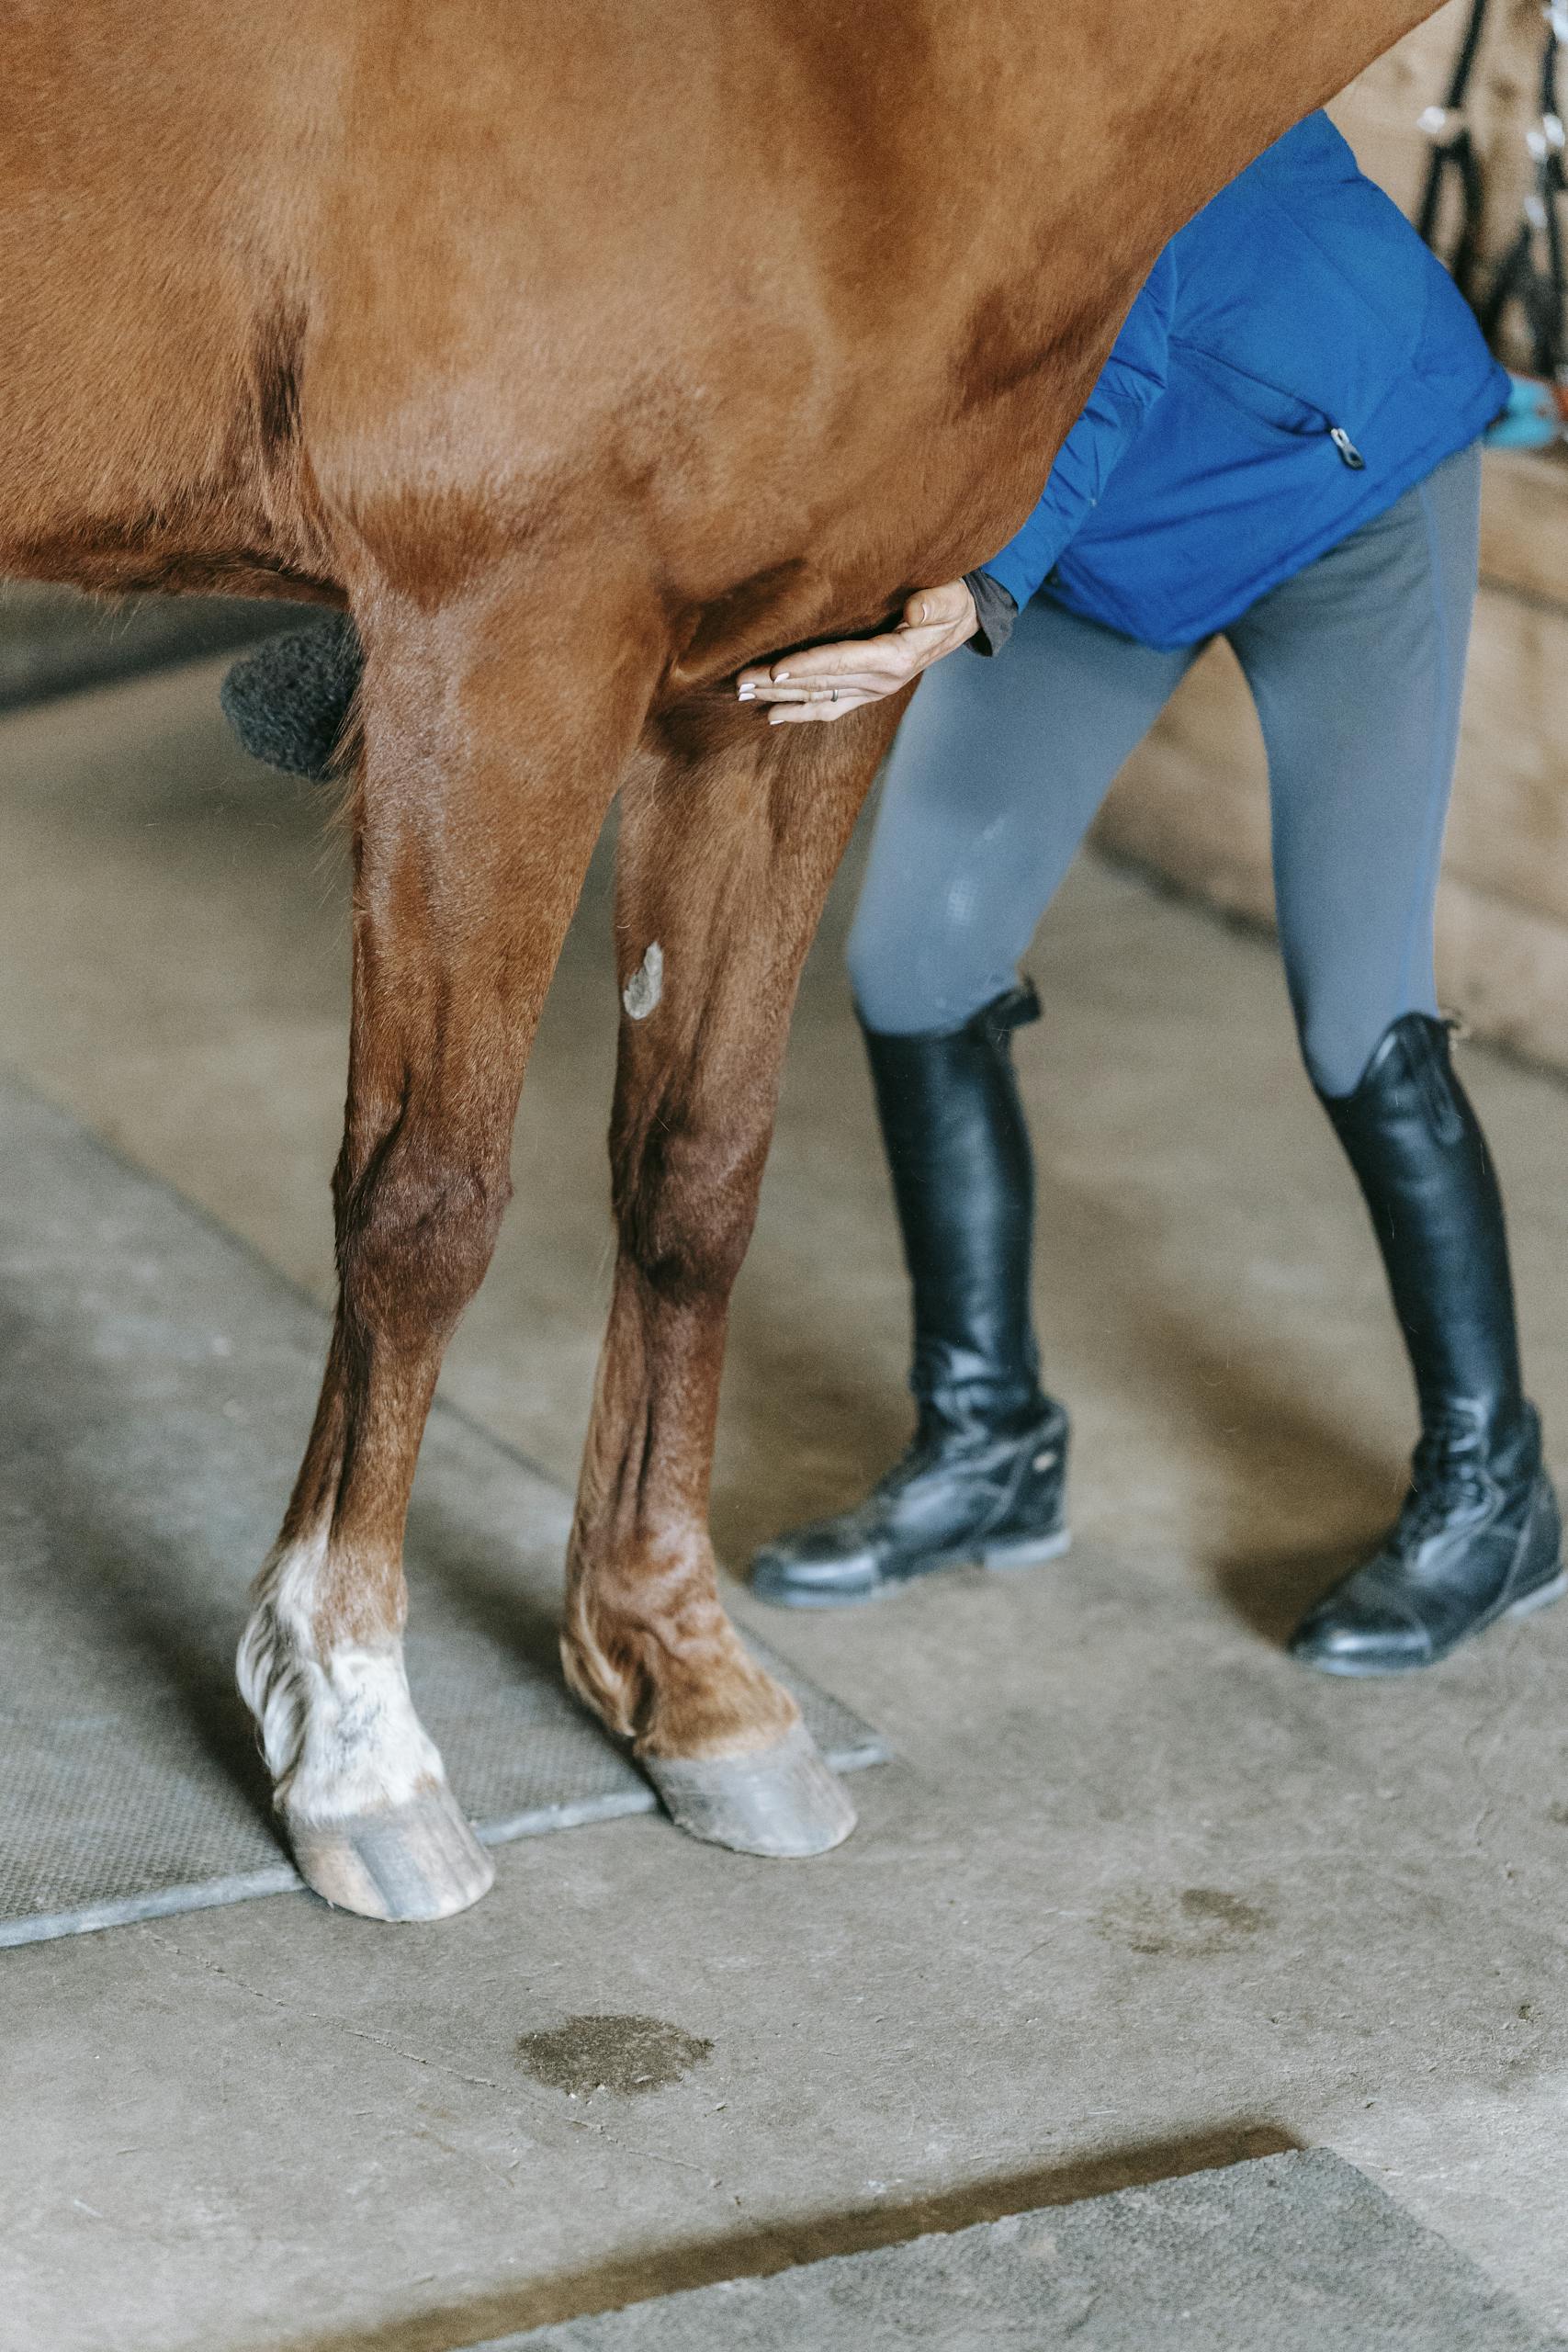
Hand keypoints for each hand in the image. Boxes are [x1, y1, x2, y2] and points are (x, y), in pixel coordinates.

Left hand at [736, 578, 977, 722]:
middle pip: (821, 683)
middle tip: (740, 680)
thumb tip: (916, 610)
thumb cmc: (950, 601)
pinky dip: (800, 711)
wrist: (961, 620)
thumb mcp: (949, 596)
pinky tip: (773, 714)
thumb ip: (933, 603)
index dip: (808, 665)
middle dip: (778, 683)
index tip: (775, 668)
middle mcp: (880, 681)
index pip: (842, 661)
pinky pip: (830, 707)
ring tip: (744, 694)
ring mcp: (872, 690)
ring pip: (818, 697)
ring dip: (780, 697)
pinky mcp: (867, 692)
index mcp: (895, 657)